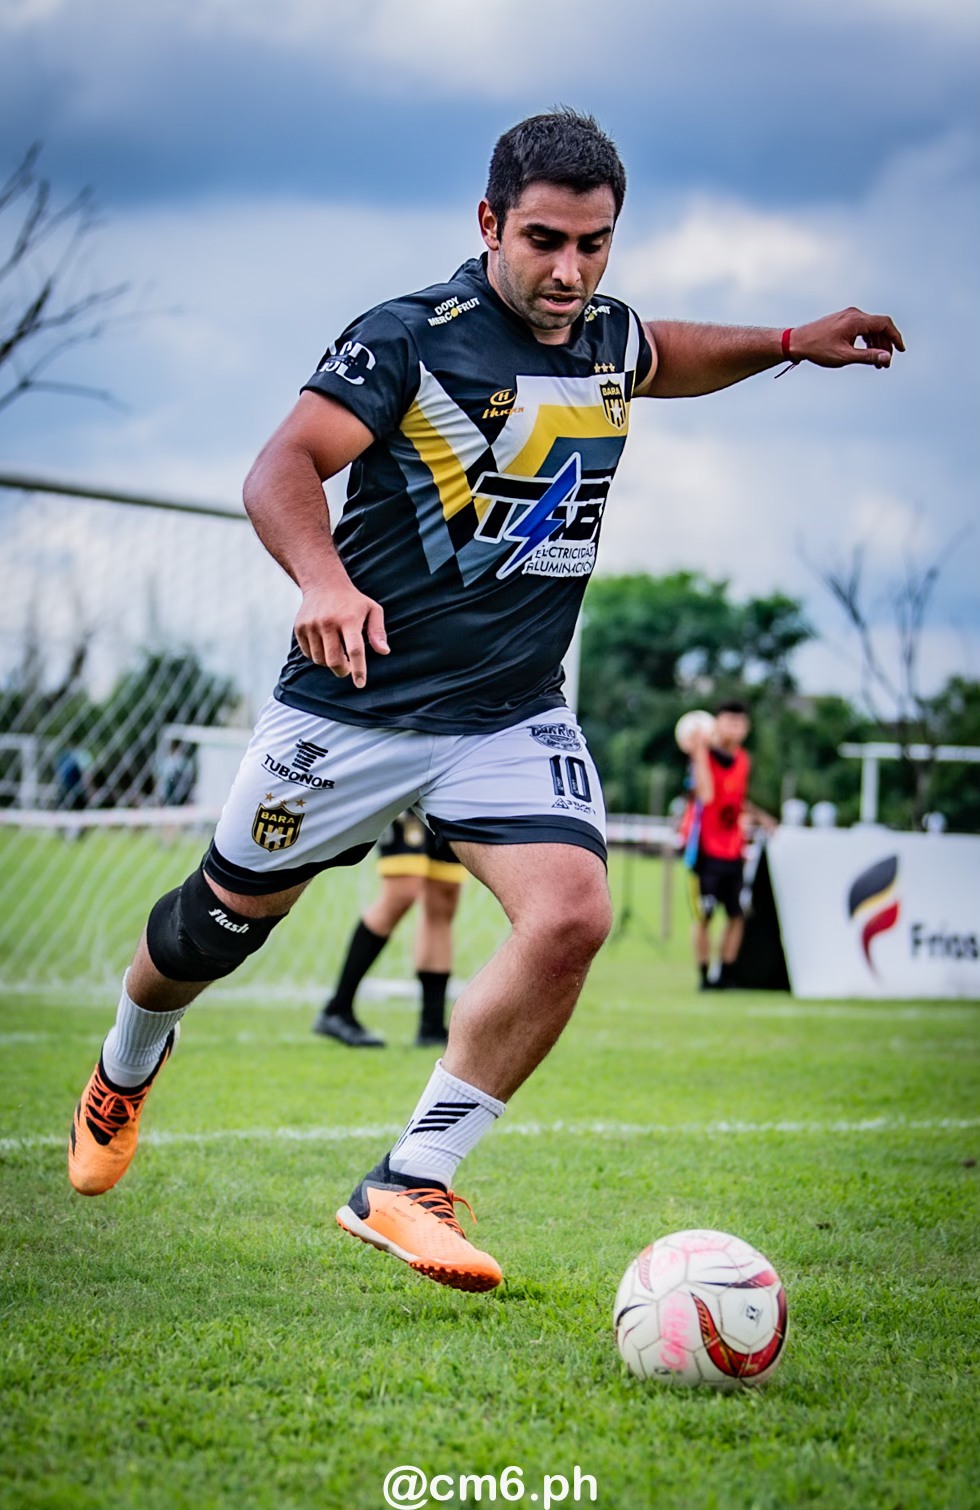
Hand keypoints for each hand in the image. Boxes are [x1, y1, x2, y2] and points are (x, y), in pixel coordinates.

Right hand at [293, 579, 388, 688]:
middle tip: (348, 668)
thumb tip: (384, 652)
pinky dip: (318, 656)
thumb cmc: (353, 601)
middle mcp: (328, 622)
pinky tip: (325, 646)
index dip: (358, 669)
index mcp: (349, 619)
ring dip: (330, 663)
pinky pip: (308, 654)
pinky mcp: (300, 628)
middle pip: (334, 660)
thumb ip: (378, 631)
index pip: (354, 650)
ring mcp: (311, 625)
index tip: (360, 684)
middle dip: (343, 670)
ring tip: (337, 653)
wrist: (323, 583)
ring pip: (320, 659)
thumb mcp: (372, 610)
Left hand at [790, 308, 904, 368]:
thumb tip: (887, 358)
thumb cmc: (818, 349)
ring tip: (876, 362)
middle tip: (885, 363)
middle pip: (879, 326)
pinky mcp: (842, 320)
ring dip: (876, 344)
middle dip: (885, 344)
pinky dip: (866, 340)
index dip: (896, 337)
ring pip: (870, 328)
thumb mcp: (845, 356)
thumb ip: (868, 357)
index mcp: (856, 320)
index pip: (885, 324)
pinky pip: (861, 328)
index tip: (901, 351)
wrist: (796, 342)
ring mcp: (848, 315)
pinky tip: (865, 353)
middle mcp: (854, 314)